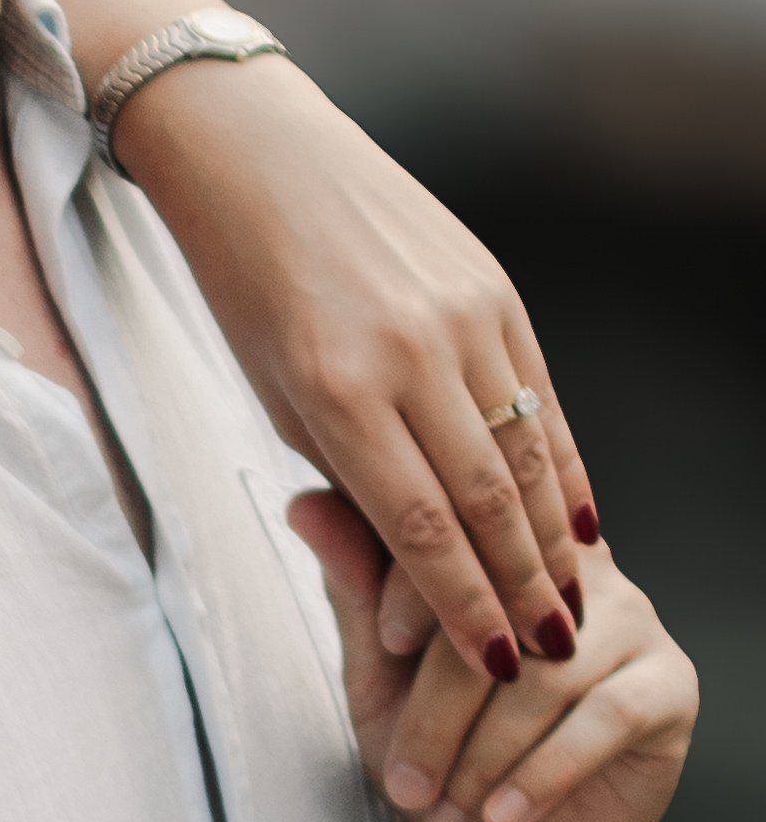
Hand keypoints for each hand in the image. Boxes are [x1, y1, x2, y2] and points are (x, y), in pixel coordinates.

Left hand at [112, 46, 595, 678]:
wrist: (257, 159)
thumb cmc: (247, 288)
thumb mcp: (277, 395)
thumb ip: (350, 477)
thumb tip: (420, 568)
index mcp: (337, 390)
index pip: (419, 526)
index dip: (463, 604)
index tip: (495, 662)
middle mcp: (408, 352)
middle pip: (486, 498)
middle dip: (523, 587)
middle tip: (548, 652)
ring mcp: (461, 314)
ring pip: (527, 449)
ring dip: (553, 538)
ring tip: (569, 601)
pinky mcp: (493, 285)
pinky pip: (542, 391)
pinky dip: (561, 462)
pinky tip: (575, 517)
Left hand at [289, 488, 697, 821]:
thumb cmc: (431, 738)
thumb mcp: (378, 667)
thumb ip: (355, 586)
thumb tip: (303, 501)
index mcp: (502, 534)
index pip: (461, 529)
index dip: (418, 586)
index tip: (383, 648)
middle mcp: (575, 562)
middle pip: (504, 610)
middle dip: (442, 708)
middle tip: (403, 781)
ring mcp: (632, 619)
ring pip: (547, 675)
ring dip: (485, 758)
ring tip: (443, 818)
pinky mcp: (669, 685)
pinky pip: (606, 718)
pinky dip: (543, 774)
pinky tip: (500, 817)